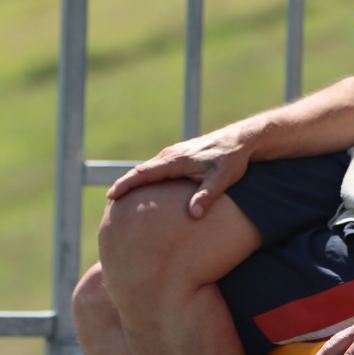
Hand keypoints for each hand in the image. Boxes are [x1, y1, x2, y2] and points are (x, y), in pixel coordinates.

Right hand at [106, 128, 251, 218]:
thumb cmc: (233, 159)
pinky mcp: (181, 156)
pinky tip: (145, 188)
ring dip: (134, 180)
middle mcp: (172, 155)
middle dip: (124, 184)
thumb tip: (193, 215)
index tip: (111, 196)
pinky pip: (157, 167)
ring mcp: (175, 154)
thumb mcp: (223, 178)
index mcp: (176, 160)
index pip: (144, 173)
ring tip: (120, 197)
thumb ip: (207, 195)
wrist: (243, 139)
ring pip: (149, 169)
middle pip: (141, 171)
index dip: (126, 184)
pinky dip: (146, 177)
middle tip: (110, 201)